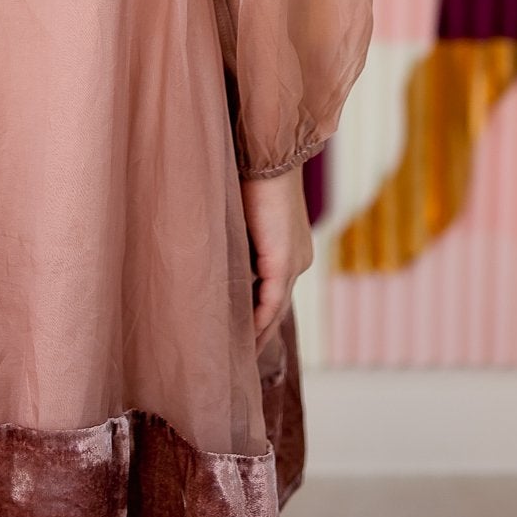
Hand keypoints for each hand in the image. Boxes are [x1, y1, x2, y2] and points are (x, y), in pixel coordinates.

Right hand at [240, 168, 314, 355]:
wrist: (268, 157)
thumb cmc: (251, 176)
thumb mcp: (243, 217)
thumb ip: (237, 241)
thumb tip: (218, 259)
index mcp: (291, 249)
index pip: (275, 292)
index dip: (260, 316)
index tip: (243, 335)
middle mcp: (298, 260)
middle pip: (278, 308)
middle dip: (261, 334)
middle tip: (242, 359)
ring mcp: (294, 263)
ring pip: (276, 310)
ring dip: (259, 333)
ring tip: (240, 356)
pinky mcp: (283, 263)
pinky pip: (270, 303)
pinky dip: (257, 321)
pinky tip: (242, 337)